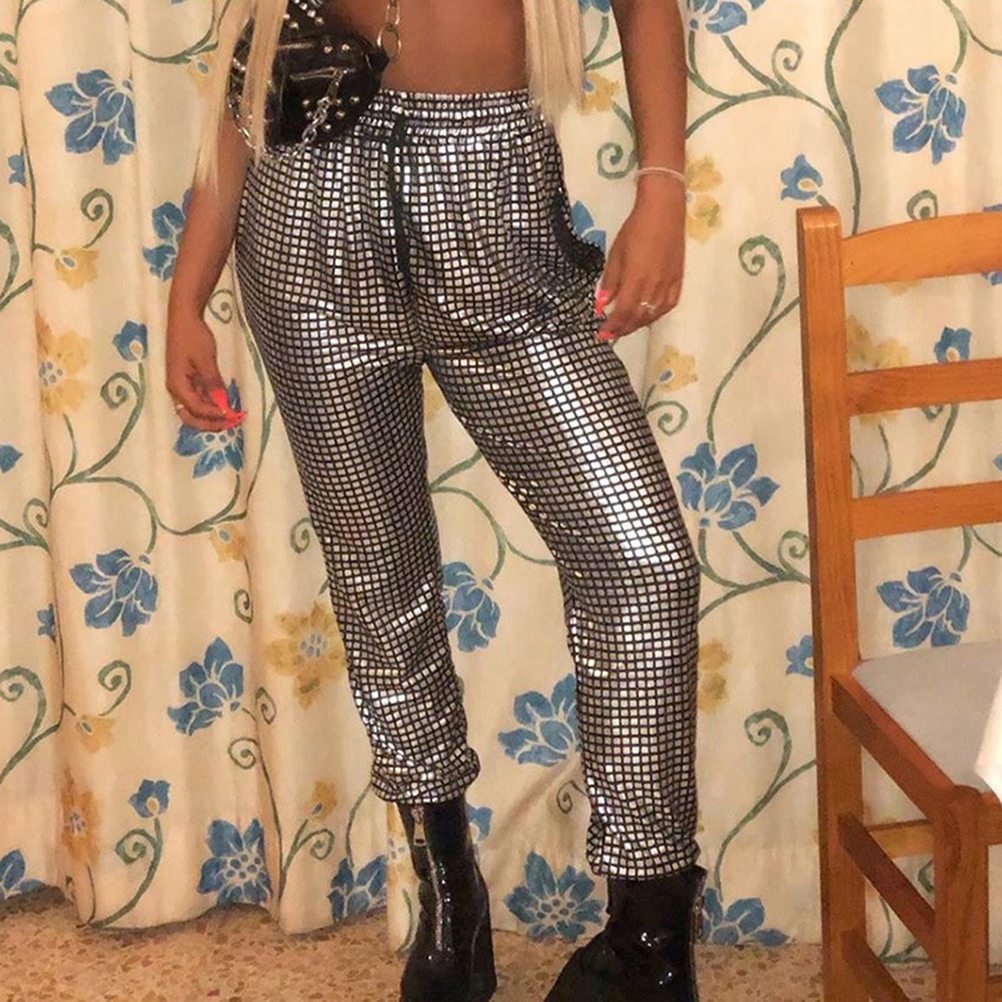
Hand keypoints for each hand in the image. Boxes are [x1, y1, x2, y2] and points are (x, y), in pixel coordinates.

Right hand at [165, 307, 244, 431]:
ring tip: (234, 417)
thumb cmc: (193, 336)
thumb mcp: (206, 360)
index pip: (196, 409)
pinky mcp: (190, 381)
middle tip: (233, 423)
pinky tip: (227, 405)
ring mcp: (183, 386)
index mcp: (177, 385)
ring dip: (214, 416)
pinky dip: (213, 405)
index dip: (215, 415)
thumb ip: (213, 384)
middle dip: (212, 423)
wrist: (185, 317)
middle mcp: (177, 389)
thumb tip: (222, 404)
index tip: (233, 415)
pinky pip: (200, 399)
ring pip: (197, 410)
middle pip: (192, 417)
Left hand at [596, 180, 685, 340]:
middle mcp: (654, 287)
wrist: (664, 211)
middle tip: (611, 334)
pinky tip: (648, 315)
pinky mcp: (678, 279)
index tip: (602, 333)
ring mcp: (669, 284)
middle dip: (623, 328)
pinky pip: (668, 305)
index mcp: (636, 280)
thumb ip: (610, 282)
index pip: (623, 313)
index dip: (612, 326)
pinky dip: (656, 314)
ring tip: (627, 326)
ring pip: (653, 314)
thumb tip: (601, 305)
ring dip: (638, 324)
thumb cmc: (635, 229)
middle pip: (638, 317)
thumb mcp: (616, 254)